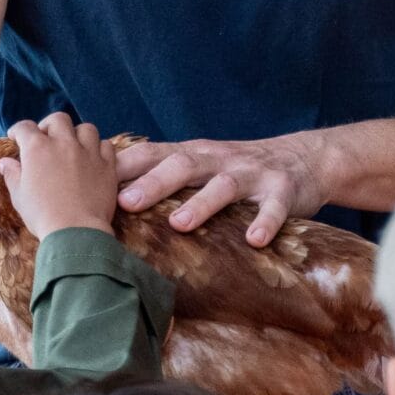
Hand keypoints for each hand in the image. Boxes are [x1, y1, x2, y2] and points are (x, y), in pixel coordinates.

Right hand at [0, 115, 118, 237]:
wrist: (75, 232)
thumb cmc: (43, 215)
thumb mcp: (19, 196)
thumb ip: (12, 174)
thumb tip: (5, 163)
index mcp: (37, 149)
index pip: (25, 127)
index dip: (18, 131)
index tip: (16, 137)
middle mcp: (63, 144)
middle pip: (58, 120)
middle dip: (49, 125)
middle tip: (46, 139)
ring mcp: (88, 153)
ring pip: (86, 128)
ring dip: (77, 134)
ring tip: (73, 146)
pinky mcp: (107, 165)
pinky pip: (106, 145)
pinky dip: (99, 148)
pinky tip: (93, 158)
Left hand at [115, 134, 329, 246]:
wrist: (305, 158)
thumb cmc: (238, 169)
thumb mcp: (201, 164)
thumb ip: (162, 175)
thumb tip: (106, 197)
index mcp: (194, 154)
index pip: (152, 154)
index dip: (123, 167)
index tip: (89, 182)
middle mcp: (219, 160)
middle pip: (182, 166)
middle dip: (153, 183)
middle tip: (125, 202)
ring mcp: (252, 174)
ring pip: (223, 186)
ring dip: (201, 203)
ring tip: (179, 224)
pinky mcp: (284, 190)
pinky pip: (274, 207)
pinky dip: (265, 222)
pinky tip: (254, 240)